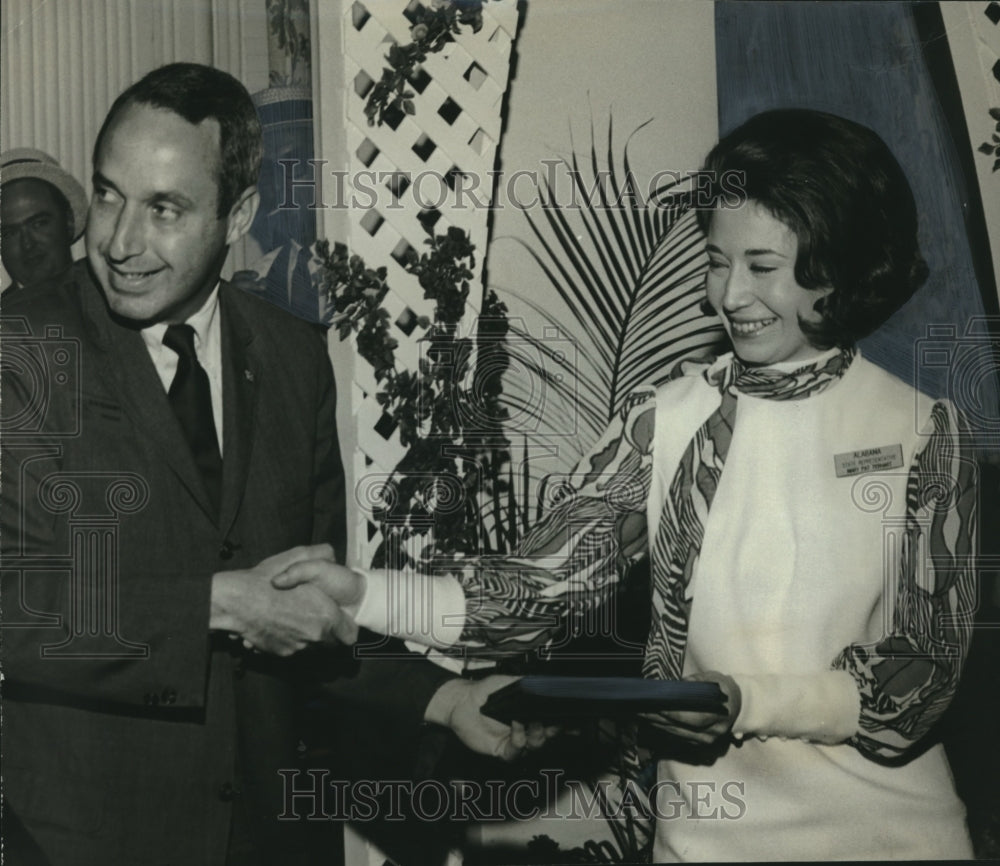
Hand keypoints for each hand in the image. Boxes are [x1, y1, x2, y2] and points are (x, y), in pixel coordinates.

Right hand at [211, 544, 358, 654]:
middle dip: (328, 632)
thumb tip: (332, 555)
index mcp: (325, 616)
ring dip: (308, 635)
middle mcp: (314, 635)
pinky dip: (290, 638)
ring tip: (295, 617)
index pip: (350, 634)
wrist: (235, 602)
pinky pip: (293, 648)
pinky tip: (280, 623)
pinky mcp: (281, 652)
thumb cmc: (266, 580)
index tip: (340, 620)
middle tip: (317, 616)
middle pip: (332, 643)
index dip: (346, 626)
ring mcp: (297, 646)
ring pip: (312, 647)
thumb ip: (322, 554)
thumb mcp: (298, 557)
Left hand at [425, 675, 559, 761]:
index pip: (553, 722)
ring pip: (535, 745)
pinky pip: (516, 752)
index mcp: (531, 714)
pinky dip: (519, 739)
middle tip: (554, 723)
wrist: (463, 701)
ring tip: (532, 721)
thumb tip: (547, 683)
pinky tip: (515, 726)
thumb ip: (528, 684)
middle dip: (554, 730)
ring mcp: (515, 741)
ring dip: (537, 734)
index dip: (565, 724)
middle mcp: (526, 729)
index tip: (574, 722)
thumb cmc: (486, 691)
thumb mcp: (509, 681)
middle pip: (548, 736)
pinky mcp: (502, 750)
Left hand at [640, 671, 741, 744]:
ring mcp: (707, 740)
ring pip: (677, 734)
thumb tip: (675, 686)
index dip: (674, 715)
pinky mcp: (700, 743)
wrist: (739, 705)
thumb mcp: (713, 678)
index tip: (657, 707)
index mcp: (719, 714)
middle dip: (658, 719)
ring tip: (640, 714)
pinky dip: (663, 729)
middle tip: (640, 709)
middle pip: (681, 728)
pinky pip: (678, 737)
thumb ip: (695, 682)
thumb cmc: (722, 688)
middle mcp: (713, 732)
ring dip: (656, 725)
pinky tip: (650, 720)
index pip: (693, 719)